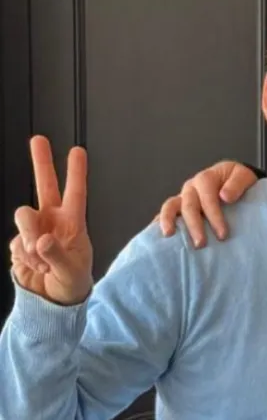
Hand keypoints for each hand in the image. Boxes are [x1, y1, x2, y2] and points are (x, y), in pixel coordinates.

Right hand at [10, 136, 92, 305]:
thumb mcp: (71, 271)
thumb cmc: (73, 281)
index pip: (76, 193)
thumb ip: (56, 255)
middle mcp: (53, 220)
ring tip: (41, 259)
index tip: (78, 151)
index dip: (76, 172)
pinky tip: (35, 267)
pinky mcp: (18, 243)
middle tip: (39, 139)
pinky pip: (15, 244)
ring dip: (28, 238)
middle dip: (41, 162)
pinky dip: (24, 258)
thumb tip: (41, 240)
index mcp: (73, 223)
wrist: (55, 300)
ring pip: (23, 218)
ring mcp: (34, 230)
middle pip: (45, 186)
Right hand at [156, 160, 257, 247]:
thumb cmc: (239, 180)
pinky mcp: (179, 206)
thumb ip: (236, 185)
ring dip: (168, 221)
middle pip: (189, 206)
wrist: (234, 179)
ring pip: (170, 206)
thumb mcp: (243, 176)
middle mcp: (191, 187)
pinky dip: (160, 222)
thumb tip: (225, 196)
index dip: (214, 216)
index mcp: (206, 178)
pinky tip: (157, 235)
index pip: (208, 198)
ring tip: (169, 235)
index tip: (222, 234)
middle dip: (194, 226)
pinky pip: (166, 213)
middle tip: (200, 244)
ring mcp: (183, 196)